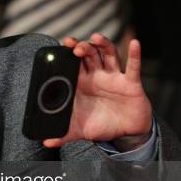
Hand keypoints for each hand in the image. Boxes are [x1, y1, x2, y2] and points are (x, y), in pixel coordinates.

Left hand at [43, 33, 152, 149]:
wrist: (126, 133)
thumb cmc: (101, 125)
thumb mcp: (80, 130)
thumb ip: (63, 135)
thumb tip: (46, 142)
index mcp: (83, 83)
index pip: (73, 63)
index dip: (68, 53)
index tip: (62, 45)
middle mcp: (97, 76)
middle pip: (89, 55)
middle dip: (82, 47)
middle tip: (74, 45)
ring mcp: (114, 77)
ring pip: (109, 55)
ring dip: (103, 44)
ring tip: (96, 38)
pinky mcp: (131, 83)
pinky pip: (133, 67)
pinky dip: (135, 55)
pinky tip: (134, 43)